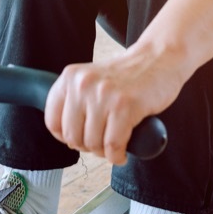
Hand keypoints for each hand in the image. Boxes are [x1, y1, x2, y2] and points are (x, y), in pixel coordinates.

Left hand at [44, 51, 182, 164]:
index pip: (52, 121)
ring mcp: (104, 94)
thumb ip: (75, 102)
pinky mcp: (125, 106)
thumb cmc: (127, 75)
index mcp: (70, 77)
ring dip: (105, 151)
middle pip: (72, 137)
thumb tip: (66, 136)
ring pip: (93, 144)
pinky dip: (117, 155)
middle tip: (102, 141)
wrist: (159, 58)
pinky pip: (113, 145)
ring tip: (115, 143)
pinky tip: (122, 152)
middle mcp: (83, 84)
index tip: (79, 138)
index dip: (65, 137)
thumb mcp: (91, 80)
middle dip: (87, 146)